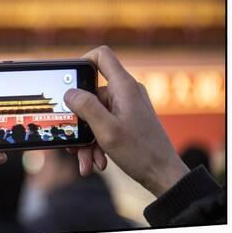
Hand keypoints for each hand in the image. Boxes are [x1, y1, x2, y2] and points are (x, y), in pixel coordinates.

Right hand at [65, 46, 188, 196]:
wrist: (163, 175)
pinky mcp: (127, 121)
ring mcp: (127, 107)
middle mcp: (125, 93)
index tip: (68, 81)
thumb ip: (86, 107)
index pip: (101, 56)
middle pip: (91, 96)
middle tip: (74, 142)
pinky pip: (104, 125)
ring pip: (95, 115)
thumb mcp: (106, 130)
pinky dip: (97, 142)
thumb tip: (69, 92)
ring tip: (87, 159)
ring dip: (87, 139)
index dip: (82, 62)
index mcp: (123, 87)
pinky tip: (97, 160)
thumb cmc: (140, 152)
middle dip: (80, 122)